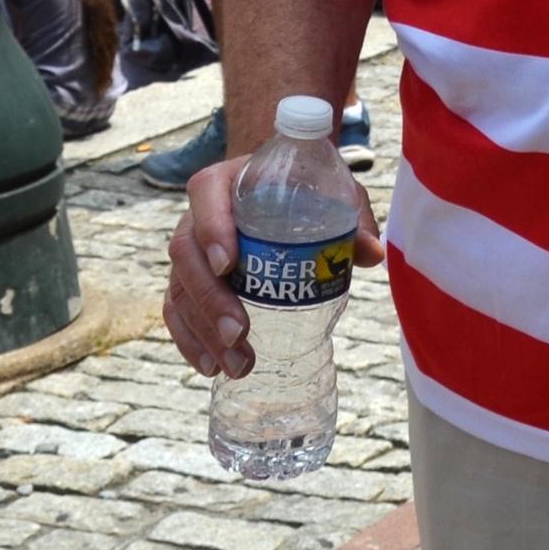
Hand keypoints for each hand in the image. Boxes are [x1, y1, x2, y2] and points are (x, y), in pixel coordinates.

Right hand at [164, 150, 387, 379]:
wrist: (272, 189)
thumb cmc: (302, 189)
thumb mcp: (331, 192)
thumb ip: (352, 218)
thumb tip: (372, 253)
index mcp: (225, 183)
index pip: (206, 197)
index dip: (211, 230)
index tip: (229, 264)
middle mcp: (196, 215)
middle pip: (186, 255)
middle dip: (210, 299)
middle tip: (239, 333)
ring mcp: (189, 251)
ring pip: (180, 290)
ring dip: (202, 332)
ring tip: (236, 365)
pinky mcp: (188, 280)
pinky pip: (176, 310)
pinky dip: (189, 340)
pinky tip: (210, 367)